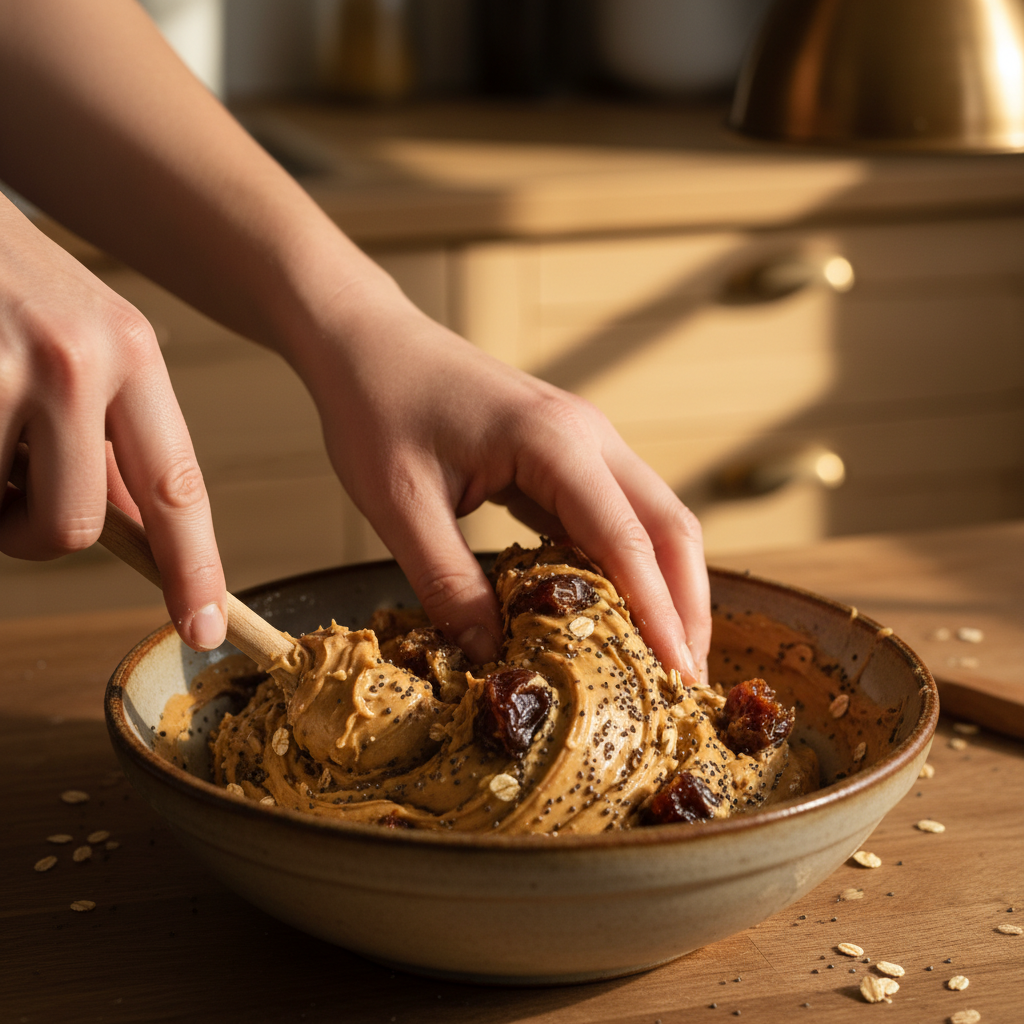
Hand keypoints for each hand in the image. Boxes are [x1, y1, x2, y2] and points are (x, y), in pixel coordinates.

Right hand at [0, 200, 226, 649]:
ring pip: (4, 512)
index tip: (205, 627)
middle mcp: (78, 358)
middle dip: (32, 529)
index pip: (176, 484)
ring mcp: (2, 365)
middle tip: (10, 481)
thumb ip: (107, 433)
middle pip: (73, 527)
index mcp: (131, 352)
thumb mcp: (80, 340)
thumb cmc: (4, 284)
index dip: (193, 568)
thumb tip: (132, 526)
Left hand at [291, 280, 710, 678]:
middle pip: (670, 526)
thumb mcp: (402, 505)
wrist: (368, 342)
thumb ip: (449, 584)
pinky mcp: (566, 454)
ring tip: (665, 657)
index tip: (679, 678)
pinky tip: (617, 611)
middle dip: (688, 605)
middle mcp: (589, 436)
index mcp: (555, 443)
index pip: (628, 540)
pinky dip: (630, 565)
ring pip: (653, 519)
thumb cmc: (378, 408)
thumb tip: (491, 660)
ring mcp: (584, 440)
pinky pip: (616, 514)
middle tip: (687, 680)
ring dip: (668, 586)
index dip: (660, 614)